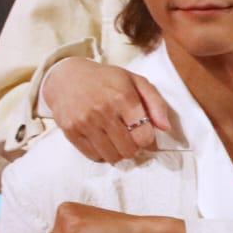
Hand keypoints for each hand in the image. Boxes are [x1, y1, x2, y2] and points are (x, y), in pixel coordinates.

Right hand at [43, 58, 172, 165]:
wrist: (67, 76)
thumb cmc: (106, 80)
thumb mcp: (136, 81)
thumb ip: (156, 103)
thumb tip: (165, 127)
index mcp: (123, 97)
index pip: (144, 135)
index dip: (149, 140)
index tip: (145, 136)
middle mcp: (103, 111)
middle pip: (129, 149)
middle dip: (135, 148)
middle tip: (131, 139)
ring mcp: (85, 122)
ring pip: (112, 156)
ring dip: (119, 153)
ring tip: (118, 141)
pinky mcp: (70, 131)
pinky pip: (93, 156)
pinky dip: (102, 154)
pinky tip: (104, 142)